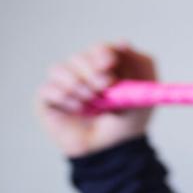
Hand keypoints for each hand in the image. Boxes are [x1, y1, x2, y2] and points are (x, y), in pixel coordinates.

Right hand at [34, 40, 158, 158]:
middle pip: (78, 57)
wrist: (116, 151)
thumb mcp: (145, 93)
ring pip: (59, 69)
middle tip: (105, 86)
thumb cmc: (129, 120)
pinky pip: (48, 89)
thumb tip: (122, 42)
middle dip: (92, 71)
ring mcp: (63, 84)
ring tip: (93, 103)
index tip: (110, 62)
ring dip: (79, 85)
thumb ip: (141, 65)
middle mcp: (81, 72)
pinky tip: (79, 109)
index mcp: (105, 67)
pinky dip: (65, 98)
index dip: (101, 53)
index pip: (98, 49)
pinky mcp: (47, 99)